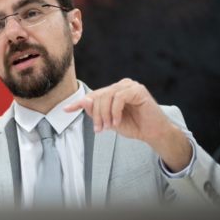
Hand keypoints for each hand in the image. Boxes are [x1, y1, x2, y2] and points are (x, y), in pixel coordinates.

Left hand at [65, 78, 191, 170]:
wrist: (153, 133)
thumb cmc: (133, 126)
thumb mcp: (109, 121)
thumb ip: (96, 112)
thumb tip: (83, 101)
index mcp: (113, 92)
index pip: (93, 95)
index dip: (79, 102)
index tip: (66, 110)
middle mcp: (120, 86)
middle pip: (99, 96)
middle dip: (96, 115)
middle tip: (100, 129)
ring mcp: (130, 86)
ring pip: (107, 96)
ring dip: (105, 114)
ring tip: (109, 126)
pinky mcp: (138, 90)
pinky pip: (119, 97)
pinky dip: (115, 111)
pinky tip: (117, 122)